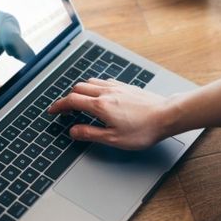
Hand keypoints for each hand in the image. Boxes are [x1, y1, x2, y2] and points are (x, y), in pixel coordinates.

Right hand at [45, 78, 177, 150]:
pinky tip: (100, 95)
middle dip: (68, 98)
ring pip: (90, 82)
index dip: (59, 106)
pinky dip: (94, 87)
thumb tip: (73, 131)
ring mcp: (117, 87)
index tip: (52, 111)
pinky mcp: (126, 86)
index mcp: (100, 106)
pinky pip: (104, 82)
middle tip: (65, 109)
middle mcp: (106, 92)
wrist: (167, 115)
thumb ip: (90, 134)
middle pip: (78, 88)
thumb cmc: (144, 129)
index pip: (71, 101)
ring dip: (81, 91)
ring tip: (80, 102)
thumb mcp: (114, 139)